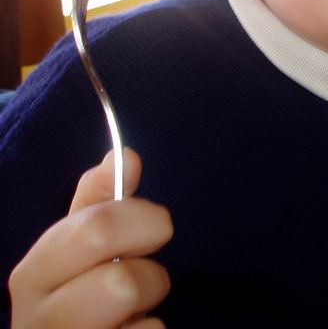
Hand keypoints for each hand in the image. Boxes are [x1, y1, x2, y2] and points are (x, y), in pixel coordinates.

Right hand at [9, 149, 172, 328]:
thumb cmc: (75, 296)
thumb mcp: (77, 247)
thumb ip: (99, 202)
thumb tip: (125, 156)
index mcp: (33, 274)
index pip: (96, 229)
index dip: (141, 221)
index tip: (151, 229)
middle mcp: (36, 319)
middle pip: (121, 282)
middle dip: (150, 273)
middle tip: (144, 274)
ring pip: (137, 316)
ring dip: (150, 306)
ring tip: (133, 312)